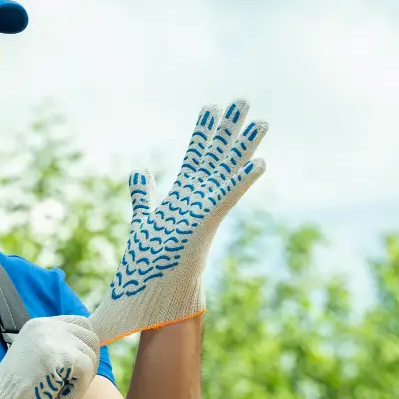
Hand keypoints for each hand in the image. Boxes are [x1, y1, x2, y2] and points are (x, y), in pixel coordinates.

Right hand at [0, 315, 99, 398]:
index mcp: (39, 324)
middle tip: (73, 385)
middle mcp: (46, 326)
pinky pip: (87, 371)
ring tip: (62, 394)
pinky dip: (79, 391)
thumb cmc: (15, 390)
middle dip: (89, 364)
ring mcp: (53, 339)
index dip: (87, 345)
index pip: (81, 323)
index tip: (81, 368)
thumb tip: (92, 348)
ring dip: (83, 381)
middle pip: (91, 337)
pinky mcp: (61, 357)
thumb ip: (57, 347)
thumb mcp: (35, 357)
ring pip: (91, 356)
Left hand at [89, 99, 267, 345]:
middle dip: (227, 129)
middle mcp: (197, 200)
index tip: (210, 108)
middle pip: (215, 156)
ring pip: (226, 171)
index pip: (195, 157)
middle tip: (241, 100)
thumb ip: (142, 195)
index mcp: (183, 197)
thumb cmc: (144, 264)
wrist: (145, 297)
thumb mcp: (144, 218)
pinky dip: (243, 180)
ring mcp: (204, 210)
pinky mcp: (205, 223)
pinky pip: (227, 197)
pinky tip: (260, 161)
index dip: (202, 132)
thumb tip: (138, 172)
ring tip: (259, 119)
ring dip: (242, 146)